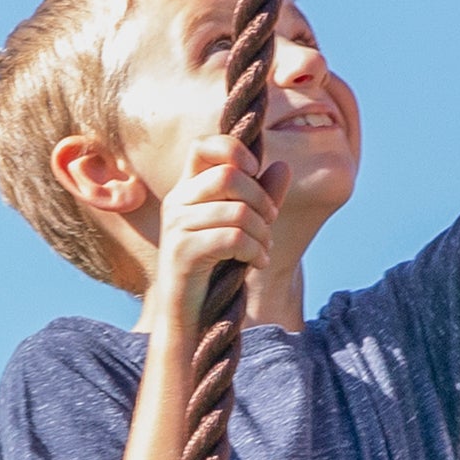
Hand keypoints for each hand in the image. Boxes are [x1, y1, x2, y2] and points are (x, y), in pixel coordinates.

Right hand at [148, 138, 291, 324]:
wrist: (189, 313)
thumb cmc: (217, 265)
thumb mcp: (243, 225)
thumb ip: (262, 196)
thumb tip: (283, 166)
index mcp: (188, 188)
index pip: (203, 145)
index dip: (233, 149)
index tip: (254, 170)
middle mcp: (177, 200)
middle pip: (228, 176)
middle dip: (261, 200)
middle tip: (269, 222)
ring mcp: (176, 225)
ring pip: (237, 211)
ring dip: (262, 233)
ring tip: (264, 249)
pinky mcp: (183, 252)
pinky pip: (232, 239)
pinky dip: (255, 251)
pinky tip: (257, 262)